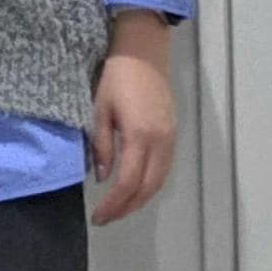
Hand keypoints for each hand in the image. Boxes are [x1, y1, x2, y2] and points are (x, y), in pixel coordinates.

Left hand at [88, 26, 177, 223]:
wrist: (144, 52)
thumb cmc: (117, 77)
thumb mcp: (100, 110)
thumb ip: (102, 146)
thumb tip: (102, 177)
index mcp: (139, 136)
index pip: (127, 183)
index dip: (113, 204)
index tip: (98, 216)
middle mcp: (160, 141)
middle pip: (147, 188)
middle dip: (126, 208)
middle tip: (106, 218)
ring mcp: (171, 138)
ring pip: (159, 181)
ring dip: (140, 200)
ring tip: (119, 209)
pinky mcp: (173, 133)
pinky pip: (165, 169)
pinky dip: (150, 185)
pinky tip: (135, 188)